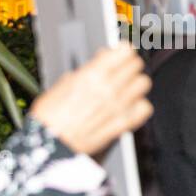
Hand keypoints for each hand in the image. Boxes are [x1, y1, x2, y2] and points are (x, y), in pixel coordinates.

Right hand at [28, 43, 152, 156]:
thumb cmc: (50, 117)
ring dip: (135, 84)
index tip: (120, 53)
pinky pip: (145, 107)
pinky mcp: (124, 124)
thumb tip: (100, 60)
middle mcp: (109, 88)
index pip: (124, 51)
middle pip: (137, 65)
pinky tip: (129, 106)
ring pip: (143, 84)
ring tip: (125, 88)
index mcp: (91, 75)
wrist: (52, 144)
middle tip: (121, 70)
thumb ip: (86, 71)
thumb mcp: (62, 85)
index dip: (123, 51)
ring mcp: (119, 106)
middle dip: (129, 65)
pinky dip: (139, 105)